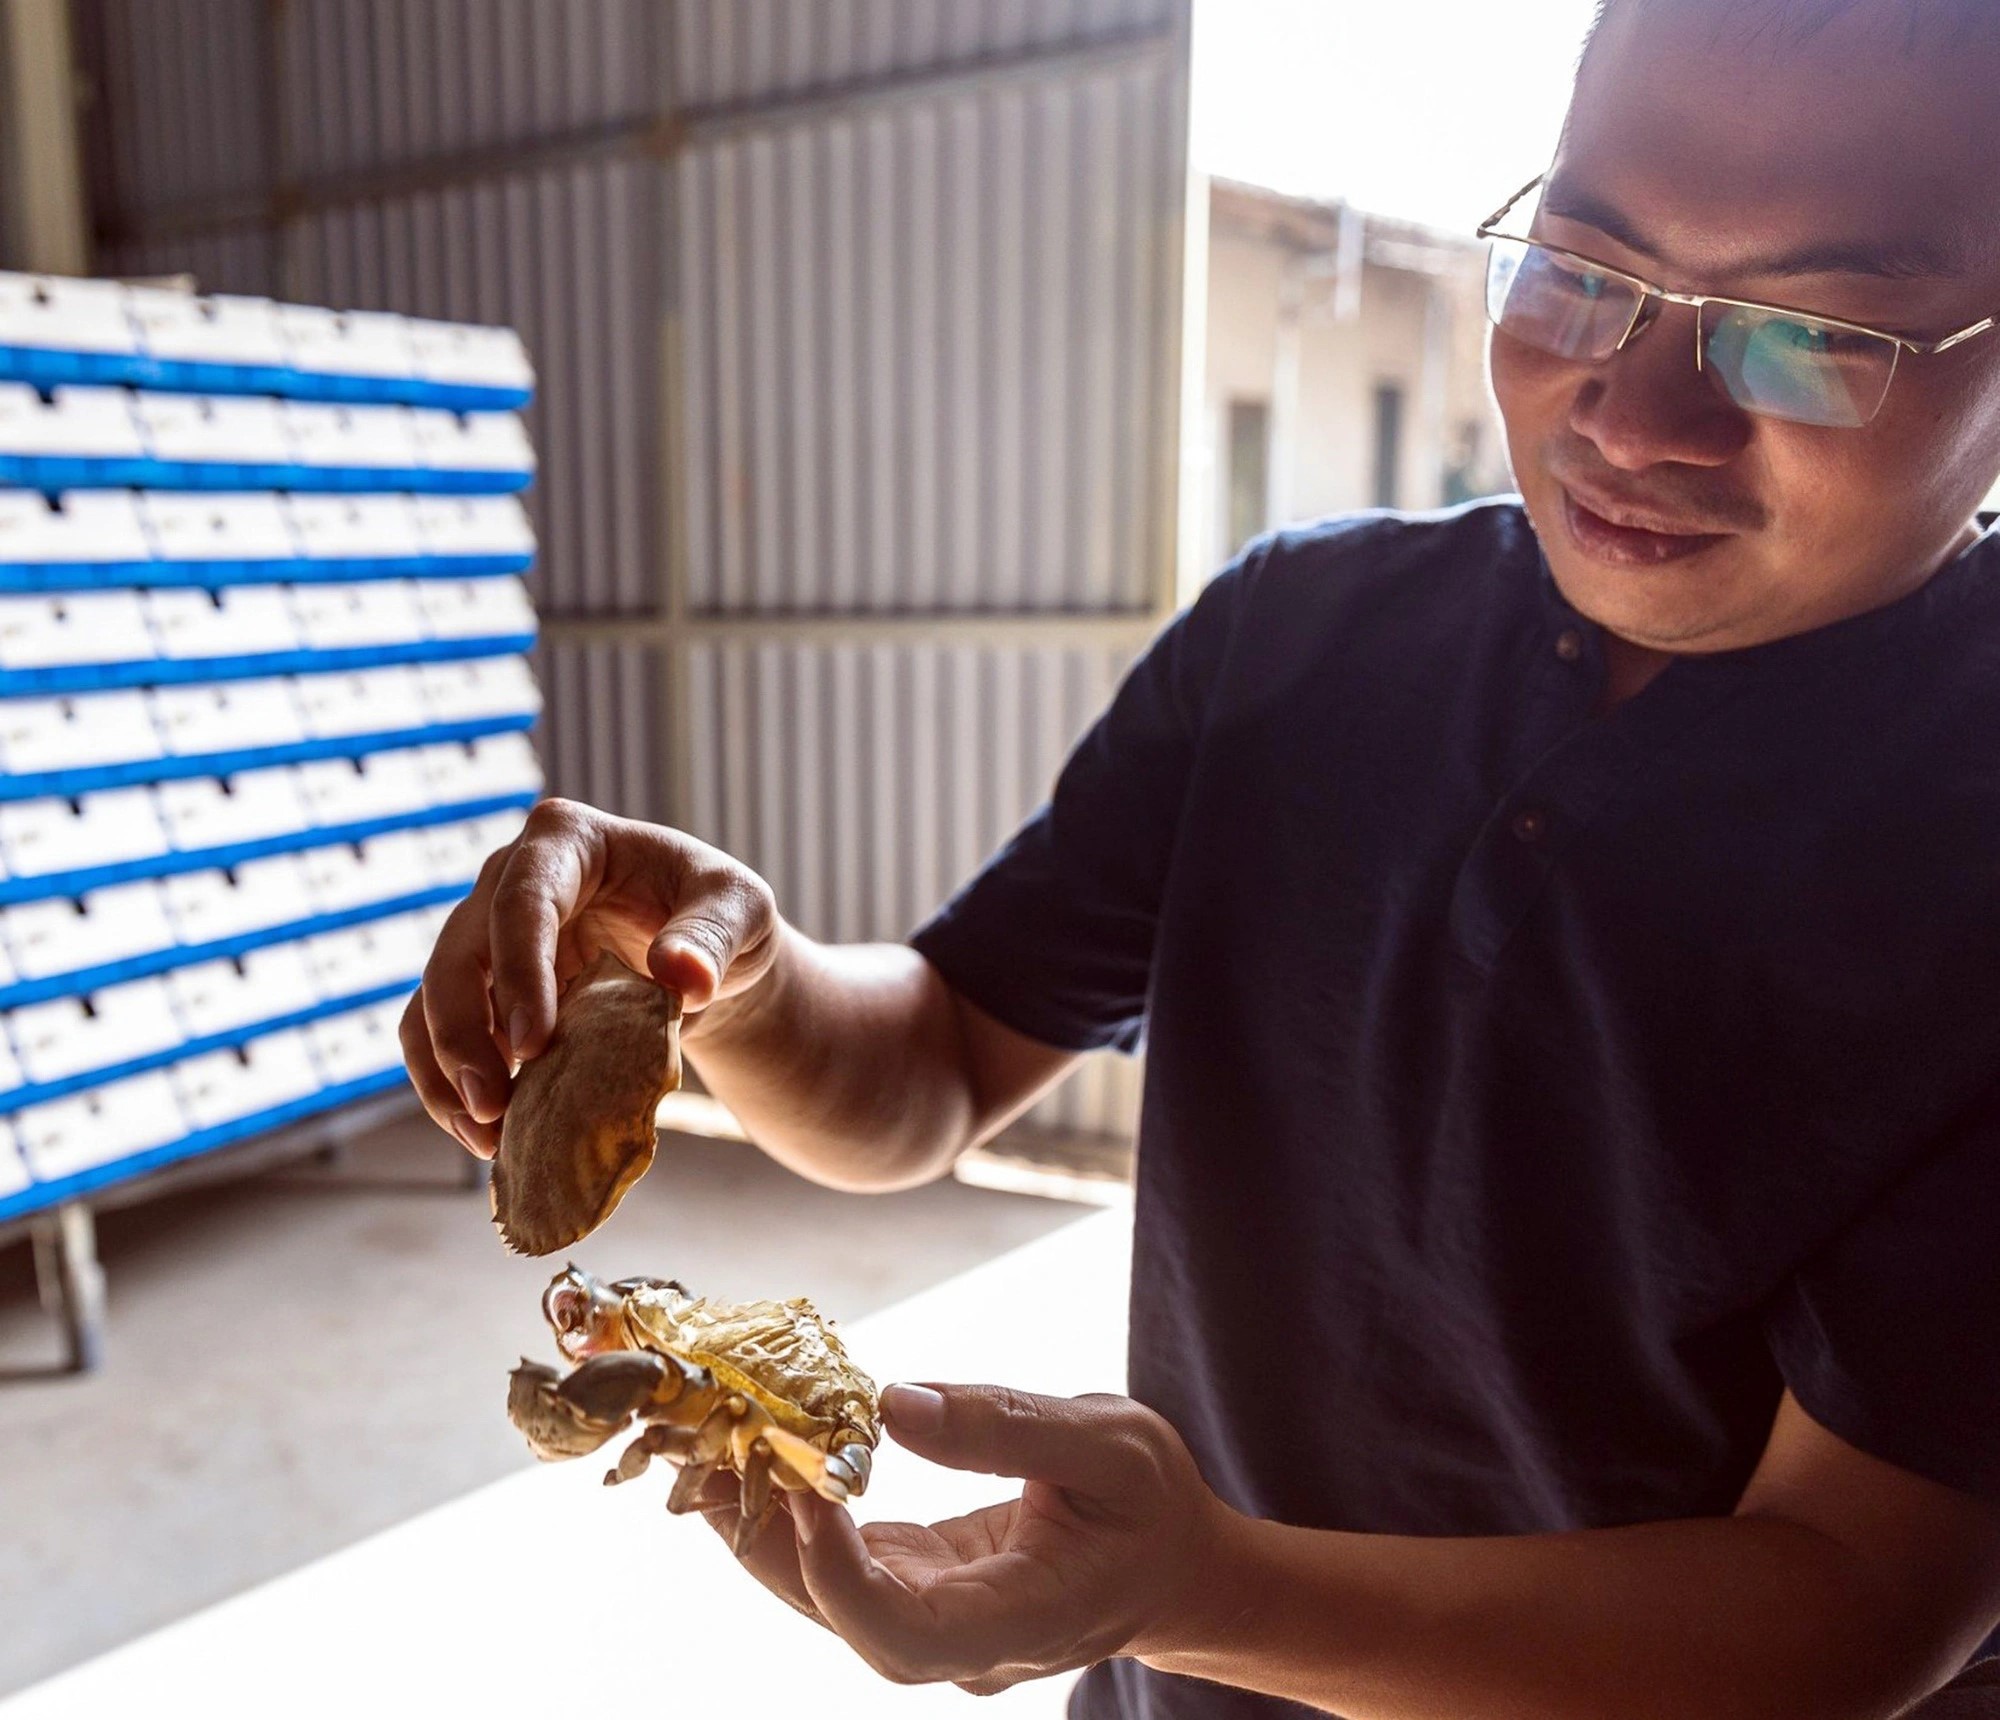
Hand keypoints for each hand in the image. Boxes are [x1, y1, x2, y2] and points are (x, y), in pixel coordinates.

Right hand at [398, 799, 779, 1155]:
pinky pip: (441, 1036)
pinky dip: (452, 1087)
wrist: (707, 953)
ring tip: (486, 1136)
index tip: (533, 1044)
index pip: (523, 899)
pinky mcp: (483, 989)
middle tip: (492, 1106)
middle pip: (457, 953)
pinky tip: (487, 1136)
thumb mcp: (742, 910)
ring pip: (432, 1000)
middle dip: (462, 1034)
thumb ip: (712, 937)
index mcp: (567, 840)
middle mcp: (509, 878)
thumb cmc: (721, 915)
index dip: (519, 972)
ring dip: (446, 1072)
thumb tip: (681, 976)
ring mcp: (488, 935)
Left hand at [705, 1381, 1231, 1695]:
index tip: (802, 1484)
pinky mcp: (920, 1586)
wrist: (1177, 1567)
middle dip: (772, 1542)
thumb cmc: (1155, 1506)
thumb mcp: (1111, 1445)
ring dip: (767, 1526)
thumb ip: (1006, 1427)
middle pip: (845, 1618)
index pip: (903, 1635)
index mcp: (1020, 1621)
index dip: (837, 1574)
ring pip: (830, 1595)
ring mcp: (937, 1622)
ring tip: (710, 1449)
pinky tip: (759, 1457)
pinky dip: (799, 1513)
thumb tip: (893, 1404)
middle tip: (715, 1453)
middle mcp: (964, 1643)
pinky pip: (846, 1563)